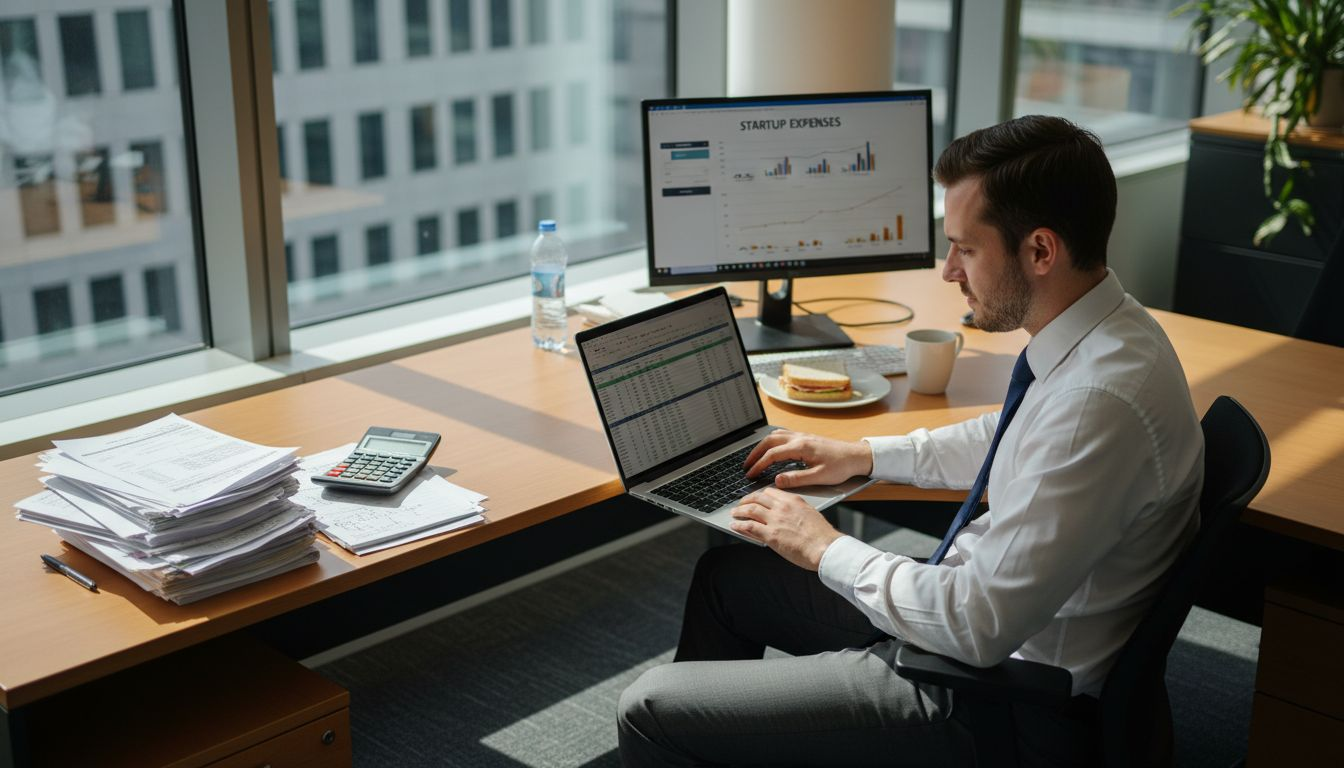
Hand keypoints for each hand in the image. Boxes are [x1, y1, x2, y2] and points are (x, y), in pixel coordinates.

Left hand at [730, 487, 842, 570]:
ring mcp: (775, 520)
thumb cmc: (822, 536)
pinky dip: (739, 525)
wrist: (825, 548)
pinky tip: (735, 525)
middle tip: (741, 504)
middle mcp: (782, 507)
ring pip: (750, 510)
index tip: (755, 497)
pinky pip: (749, 526)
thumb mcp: (811, 515)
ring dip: (739, 511)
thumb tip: (788, 516)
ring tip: (734, 513)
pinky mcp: (770, 535)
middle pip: (758, 498)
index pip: (771, 491)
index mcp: (793, 501)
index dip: (759, 494)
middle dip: (746, 500)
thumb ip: (797, 512)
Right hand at [743, 431, 872, 488]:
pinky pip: (783, 434)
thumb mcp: (819, 477)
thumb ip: (796, 479)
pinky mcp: (806, 437)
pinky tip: (771, 449)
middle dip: (755, 453)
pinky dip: (772, 441)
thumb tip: (776, 480)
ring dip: (762, 445)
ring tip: (755, 457)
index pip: (772, 454)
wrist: (856, 455)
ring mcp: (802, 436)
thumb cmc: (841, 466)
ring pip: (775, 435)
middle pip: (769, 441)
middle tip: (746, 465)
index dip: (759, 465)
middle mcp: (799, 438)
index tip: (750, 474)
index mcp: (801, 447)